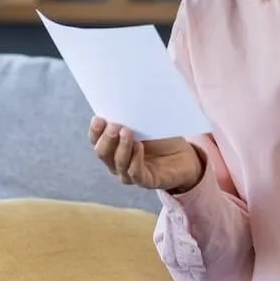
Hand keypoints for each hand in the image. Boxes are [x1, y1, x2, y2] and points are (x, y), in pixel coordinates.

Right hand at [88, 116, 205, 192]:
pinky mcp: (147, 181)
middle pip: (103, 153)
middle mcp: (116, 162)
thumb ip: (132, 117)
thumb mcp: (146, 124)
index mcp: (112, 147)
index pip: (96, 141)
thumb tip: (123, 99)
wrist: (183, 156)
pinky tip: (139, 146)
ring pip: (119, 164)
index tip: (99, 119)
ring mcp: (130, 174)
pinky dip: (135, 160)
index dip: (95, 131)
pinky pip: (136, 173)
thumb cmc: (161, 137)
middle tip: (114, 126)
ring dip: (122, 147)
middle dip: (107, 139)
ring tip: (127, 132)